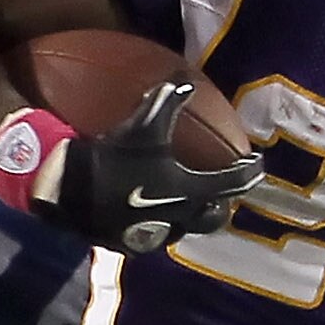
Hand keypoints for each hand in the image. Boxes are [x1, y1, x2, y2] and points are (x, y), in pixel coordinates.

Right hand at [0, 81, 260, 253]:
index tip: (256, 163)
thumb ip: (167, 100)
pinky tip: (142, 214)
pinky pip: (149, 238)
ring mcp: (153, 235)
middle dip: (219, 206)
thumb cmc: (112, 157)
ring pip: (182, 231)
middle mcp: (178, 218)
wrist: (67, 191)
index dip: (250, 171)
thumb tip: (186, 80)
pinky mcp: (128, 245)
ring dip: (186, 217)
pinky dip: (152, 225)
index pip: (235, 183)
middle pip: (213, 218)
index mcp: (190, 191)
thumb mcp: (143, 124)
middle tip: (219, 193)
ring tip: (180, 203)